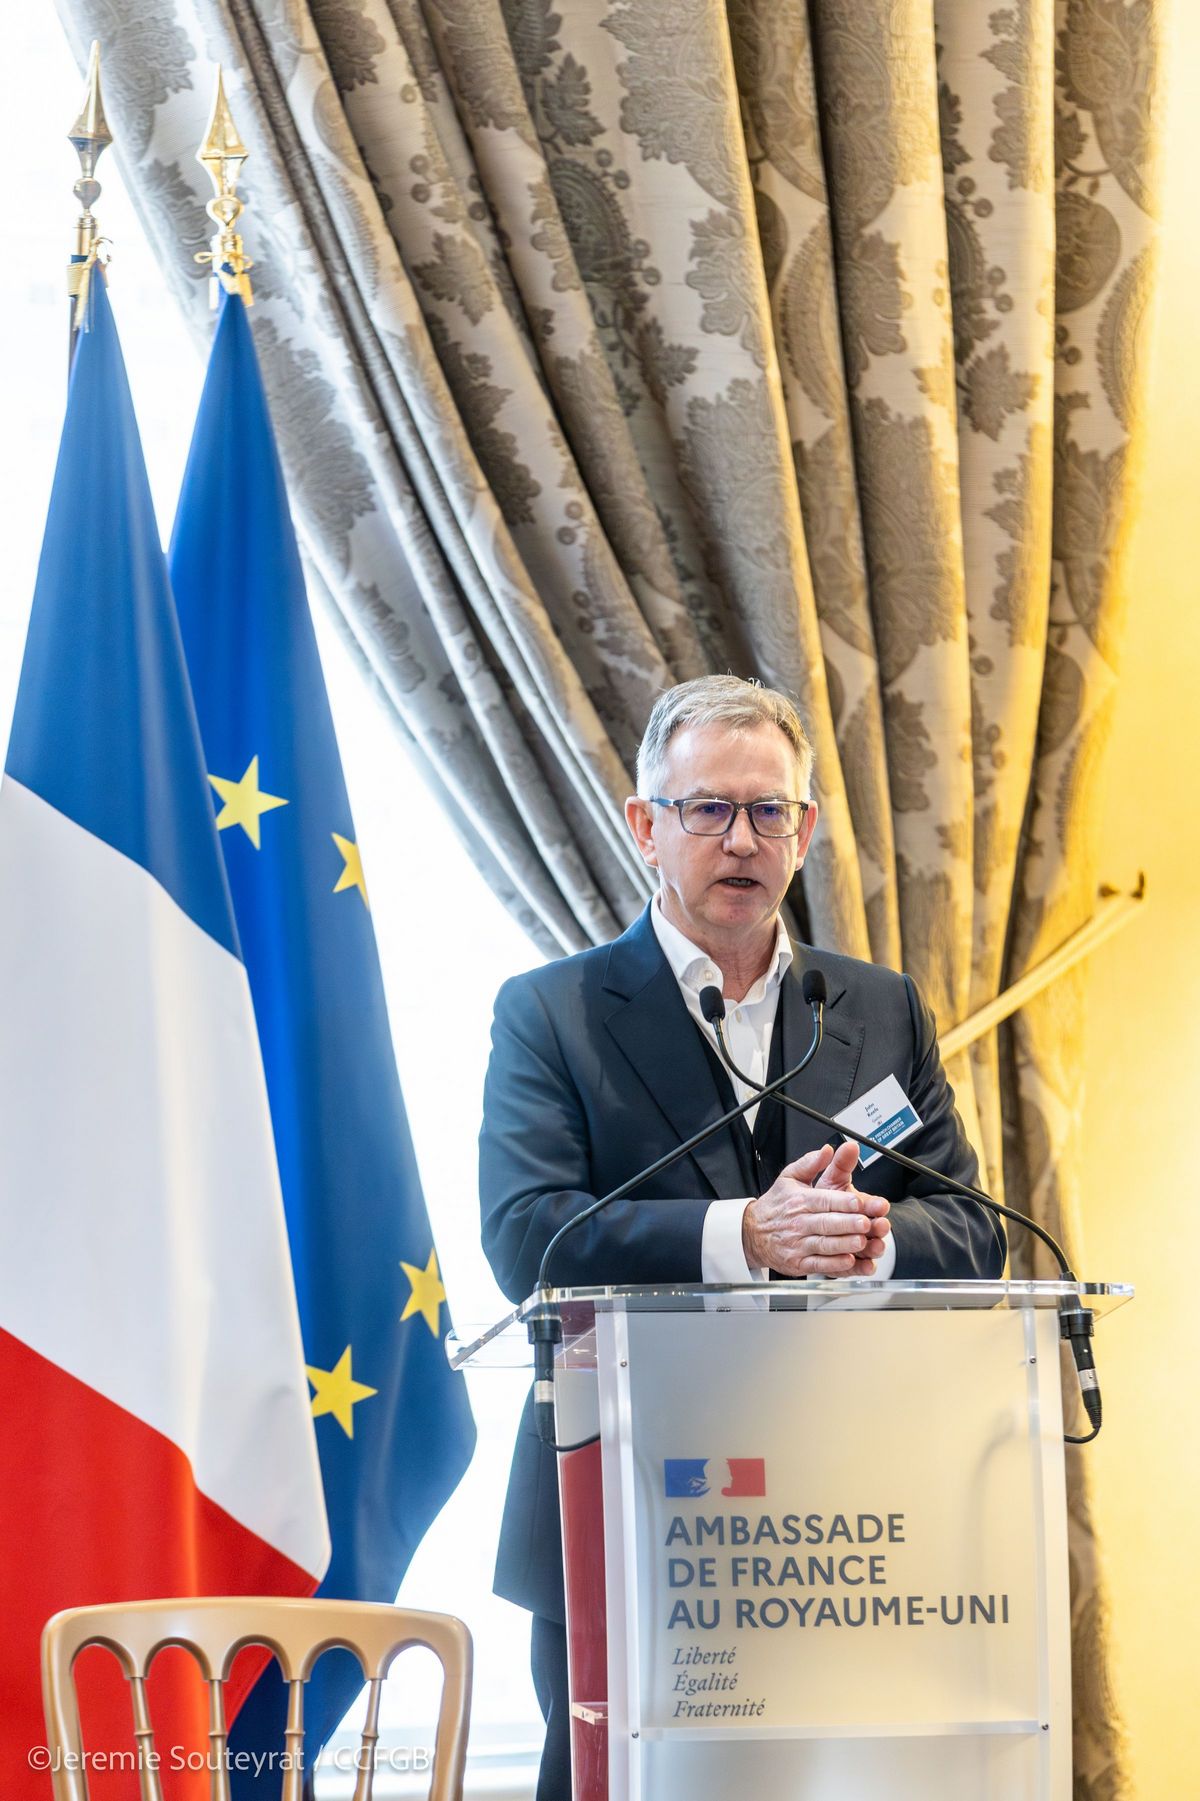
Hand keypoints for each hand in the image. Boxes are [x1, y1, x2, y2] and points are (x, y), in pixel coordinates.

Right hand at [742, 1141, 890, 1276]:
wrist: (751, 1232)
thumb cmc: (775, 1206)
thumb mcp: (788, 1178)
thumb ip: (810, 1163)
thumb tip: (827, 1151)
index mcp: (799, 1201)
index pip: (824, 1200)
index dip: (842, 1202)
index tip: (859, 1203)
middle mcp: (798, 1223)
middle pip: (826, 1223)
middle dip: (847, 1224)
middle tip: (866, 1223)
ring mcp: (797, 1244)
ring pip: (824, 1245)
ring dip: (844, 1244)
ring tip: (862, 1242)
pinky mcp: (798, 1263)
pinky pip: (819, 1264)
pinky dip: (834, 1264)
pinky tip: (848, 1261)